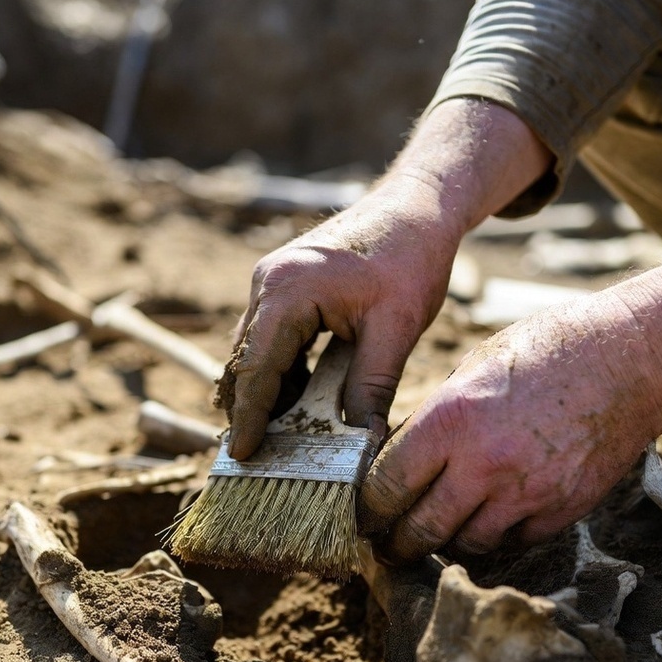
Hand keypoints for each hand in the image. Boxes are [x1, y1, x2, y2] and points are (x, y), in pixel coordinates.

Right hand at [222, 99, 554, 460]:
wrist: (419, 204)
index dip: (249, 418)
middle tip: (260, 457)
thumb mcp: (395, 329)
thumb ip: (370, 387)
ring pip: (255, 350)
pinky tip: (301, 398)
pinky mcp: (284, 283)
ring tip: (281, 437)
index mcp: (287, 291)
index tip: (242, 456)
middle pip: (244, 361)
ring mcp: (272, 280)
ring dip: (267, 391)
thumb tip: (356, 442)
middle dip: (250, 409)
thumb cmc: (410, 256)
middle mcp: (268, 283)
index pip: (256, 369)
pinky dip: (281, 370)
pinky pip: (271, 336)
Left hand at [359, 274, 661, 560]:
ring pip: (467, 544)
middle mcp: (484, 463)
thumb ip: (437, 419)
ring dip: (447, 543)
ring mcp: (525, 492)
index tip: (363, 517)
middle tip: (387, 549)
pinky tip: (488, 523)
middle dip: (396, 545)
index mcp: (451, 419)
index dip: (368, 509)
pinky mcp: (561, 509)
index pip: (387, 485)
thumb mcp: (473, 370)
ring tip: (437, 535)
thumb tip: (405, 458)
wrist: (626, 358)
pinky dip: (496, 539)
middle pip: (421, 529)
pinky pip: (513, 543)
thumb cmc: (544, 350)